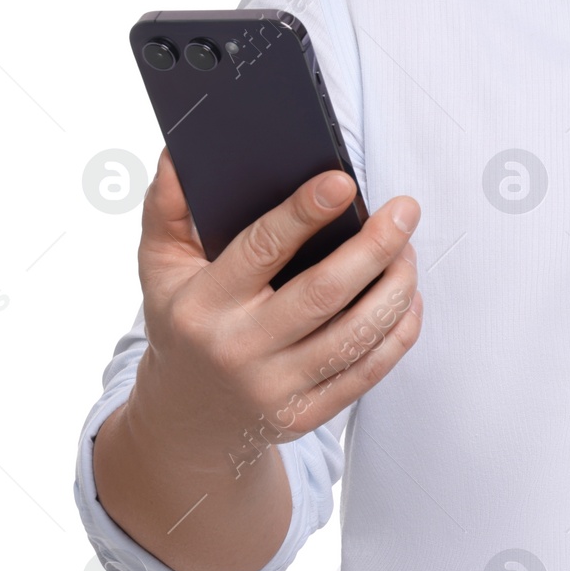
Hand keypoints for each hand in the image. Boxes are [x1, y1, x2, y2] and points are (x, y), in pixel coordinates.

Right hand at [123, 148, 422, 475]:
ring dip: (396, 286)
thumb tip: (181, 152)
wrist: (185, 418)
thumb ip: (167, 208)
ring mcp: (275, 388)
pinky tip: (408, 298)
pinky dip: (400, 331)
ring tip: (409, 249)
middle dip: (375, 246)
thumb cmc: (183, 322)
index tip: (344, 182)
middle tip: (405, 209)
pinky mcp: (306, 415)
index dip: (305, 213)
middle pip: (324, 293)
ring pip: (356, 333)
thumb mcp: (160, 267)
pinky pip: (368, 371)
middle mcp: (239, 349)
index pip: (262, 250)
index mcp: (203, 305)